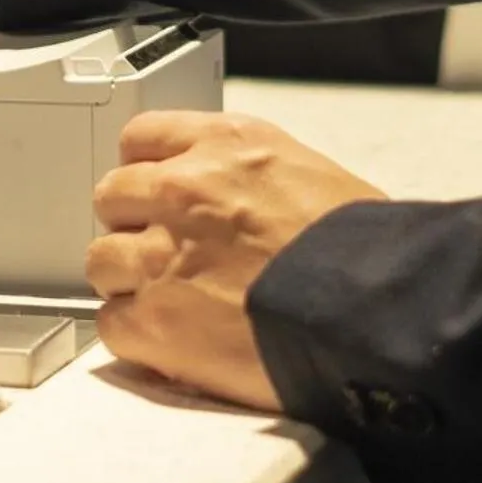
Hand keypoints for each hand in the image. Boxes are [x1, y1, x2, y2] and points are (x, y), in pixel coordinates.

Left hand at [86, 112, 386, 411]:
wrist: (379, 314)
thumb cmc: (368, 253)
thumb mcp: (310, 175)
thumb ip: (250, 177)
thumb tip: (232, 201)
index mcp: (223, 145)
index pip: (141, 137)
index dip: (147, 171)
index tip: (155, 193)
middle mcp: (181, 189)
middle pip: (112, 197)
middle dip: (135, 225)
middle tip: (169, 254)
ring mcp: (160, 255)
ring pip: (101, 261)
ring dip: (130, 282)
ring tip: (172, 303)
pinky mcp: (154, 321)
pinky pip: (111, 325)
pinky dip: (136, 339)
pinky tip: (170, 344)